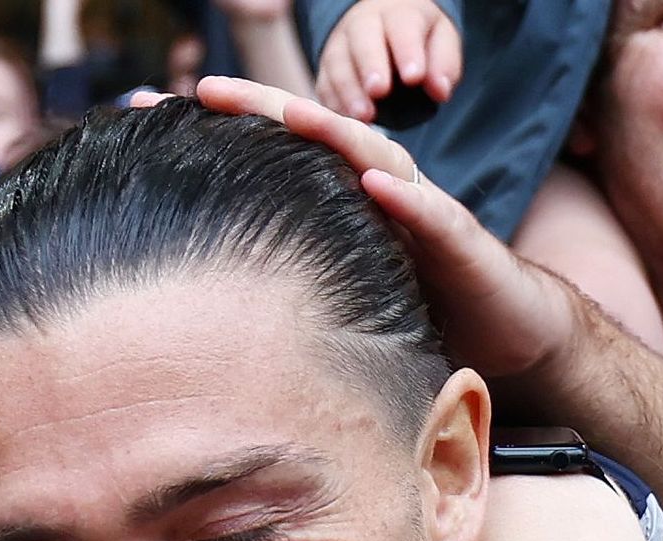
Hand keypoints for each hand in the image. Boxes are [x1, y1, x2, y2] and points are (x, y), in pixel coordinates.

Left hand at [166, 79, 588, 400]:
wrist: (513, 329)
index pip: (278, 151)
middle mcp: (382, 189)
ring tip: (288, 112)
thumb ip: (290, 274)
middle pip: (318, 134)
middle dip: (263, 108)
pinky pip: (433, 216)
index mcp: (347, 197)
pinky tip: (375, 183)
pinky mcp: (464, 244)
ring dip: (332, 132)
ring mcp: (424, 211)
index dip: (222, 131)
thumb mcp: (343, 288)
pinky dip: (405, 199)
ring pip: (375, 157)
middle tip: (202, 89)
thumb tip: (203, 292)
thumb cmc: (425, 305)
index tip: (148, 116)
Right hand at [313, 0, 460, 122]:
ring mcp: (340, 45)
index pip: (402, 27)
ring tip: (364, 115)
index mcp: (398, 13)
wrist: (383, 26)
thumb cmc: (417, 38)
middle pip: (362, 39)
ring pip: (338, 62)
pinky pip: (323, 84)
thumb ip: (444, 63)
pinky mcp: (325, 69)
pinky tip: (344, 122)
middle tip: (379, 91)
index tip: (414, 77)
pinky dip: (332, 103)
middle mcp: (364, 23)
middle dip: (370, 65)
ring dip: (349, 90)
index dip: (407, 51)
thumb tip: (440, 90)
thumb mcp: (441, 41)